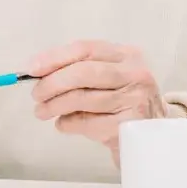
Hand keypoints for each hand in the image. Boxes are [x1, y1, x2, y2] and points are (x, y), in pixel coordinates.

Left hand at [28, 40, 166, 164]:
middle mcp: (135, 74)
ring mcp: (136, 100)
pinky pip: (88, 123)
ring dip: (55, 106)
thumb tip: (38, 70)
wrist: (154, 138)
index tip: (32, 68)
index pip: (85, 49)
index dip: (55, 57)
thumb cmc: (122, 103)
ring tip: (42, 112)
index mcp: (127, 55)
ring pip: (83, 99)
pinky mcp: (131, 126)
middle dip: (53, 83)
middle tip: (36, 95)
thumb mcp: (107, 79)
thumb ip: (79, 70)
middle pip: (83, 72)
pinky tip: (64, 124)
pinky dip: (69, 124)